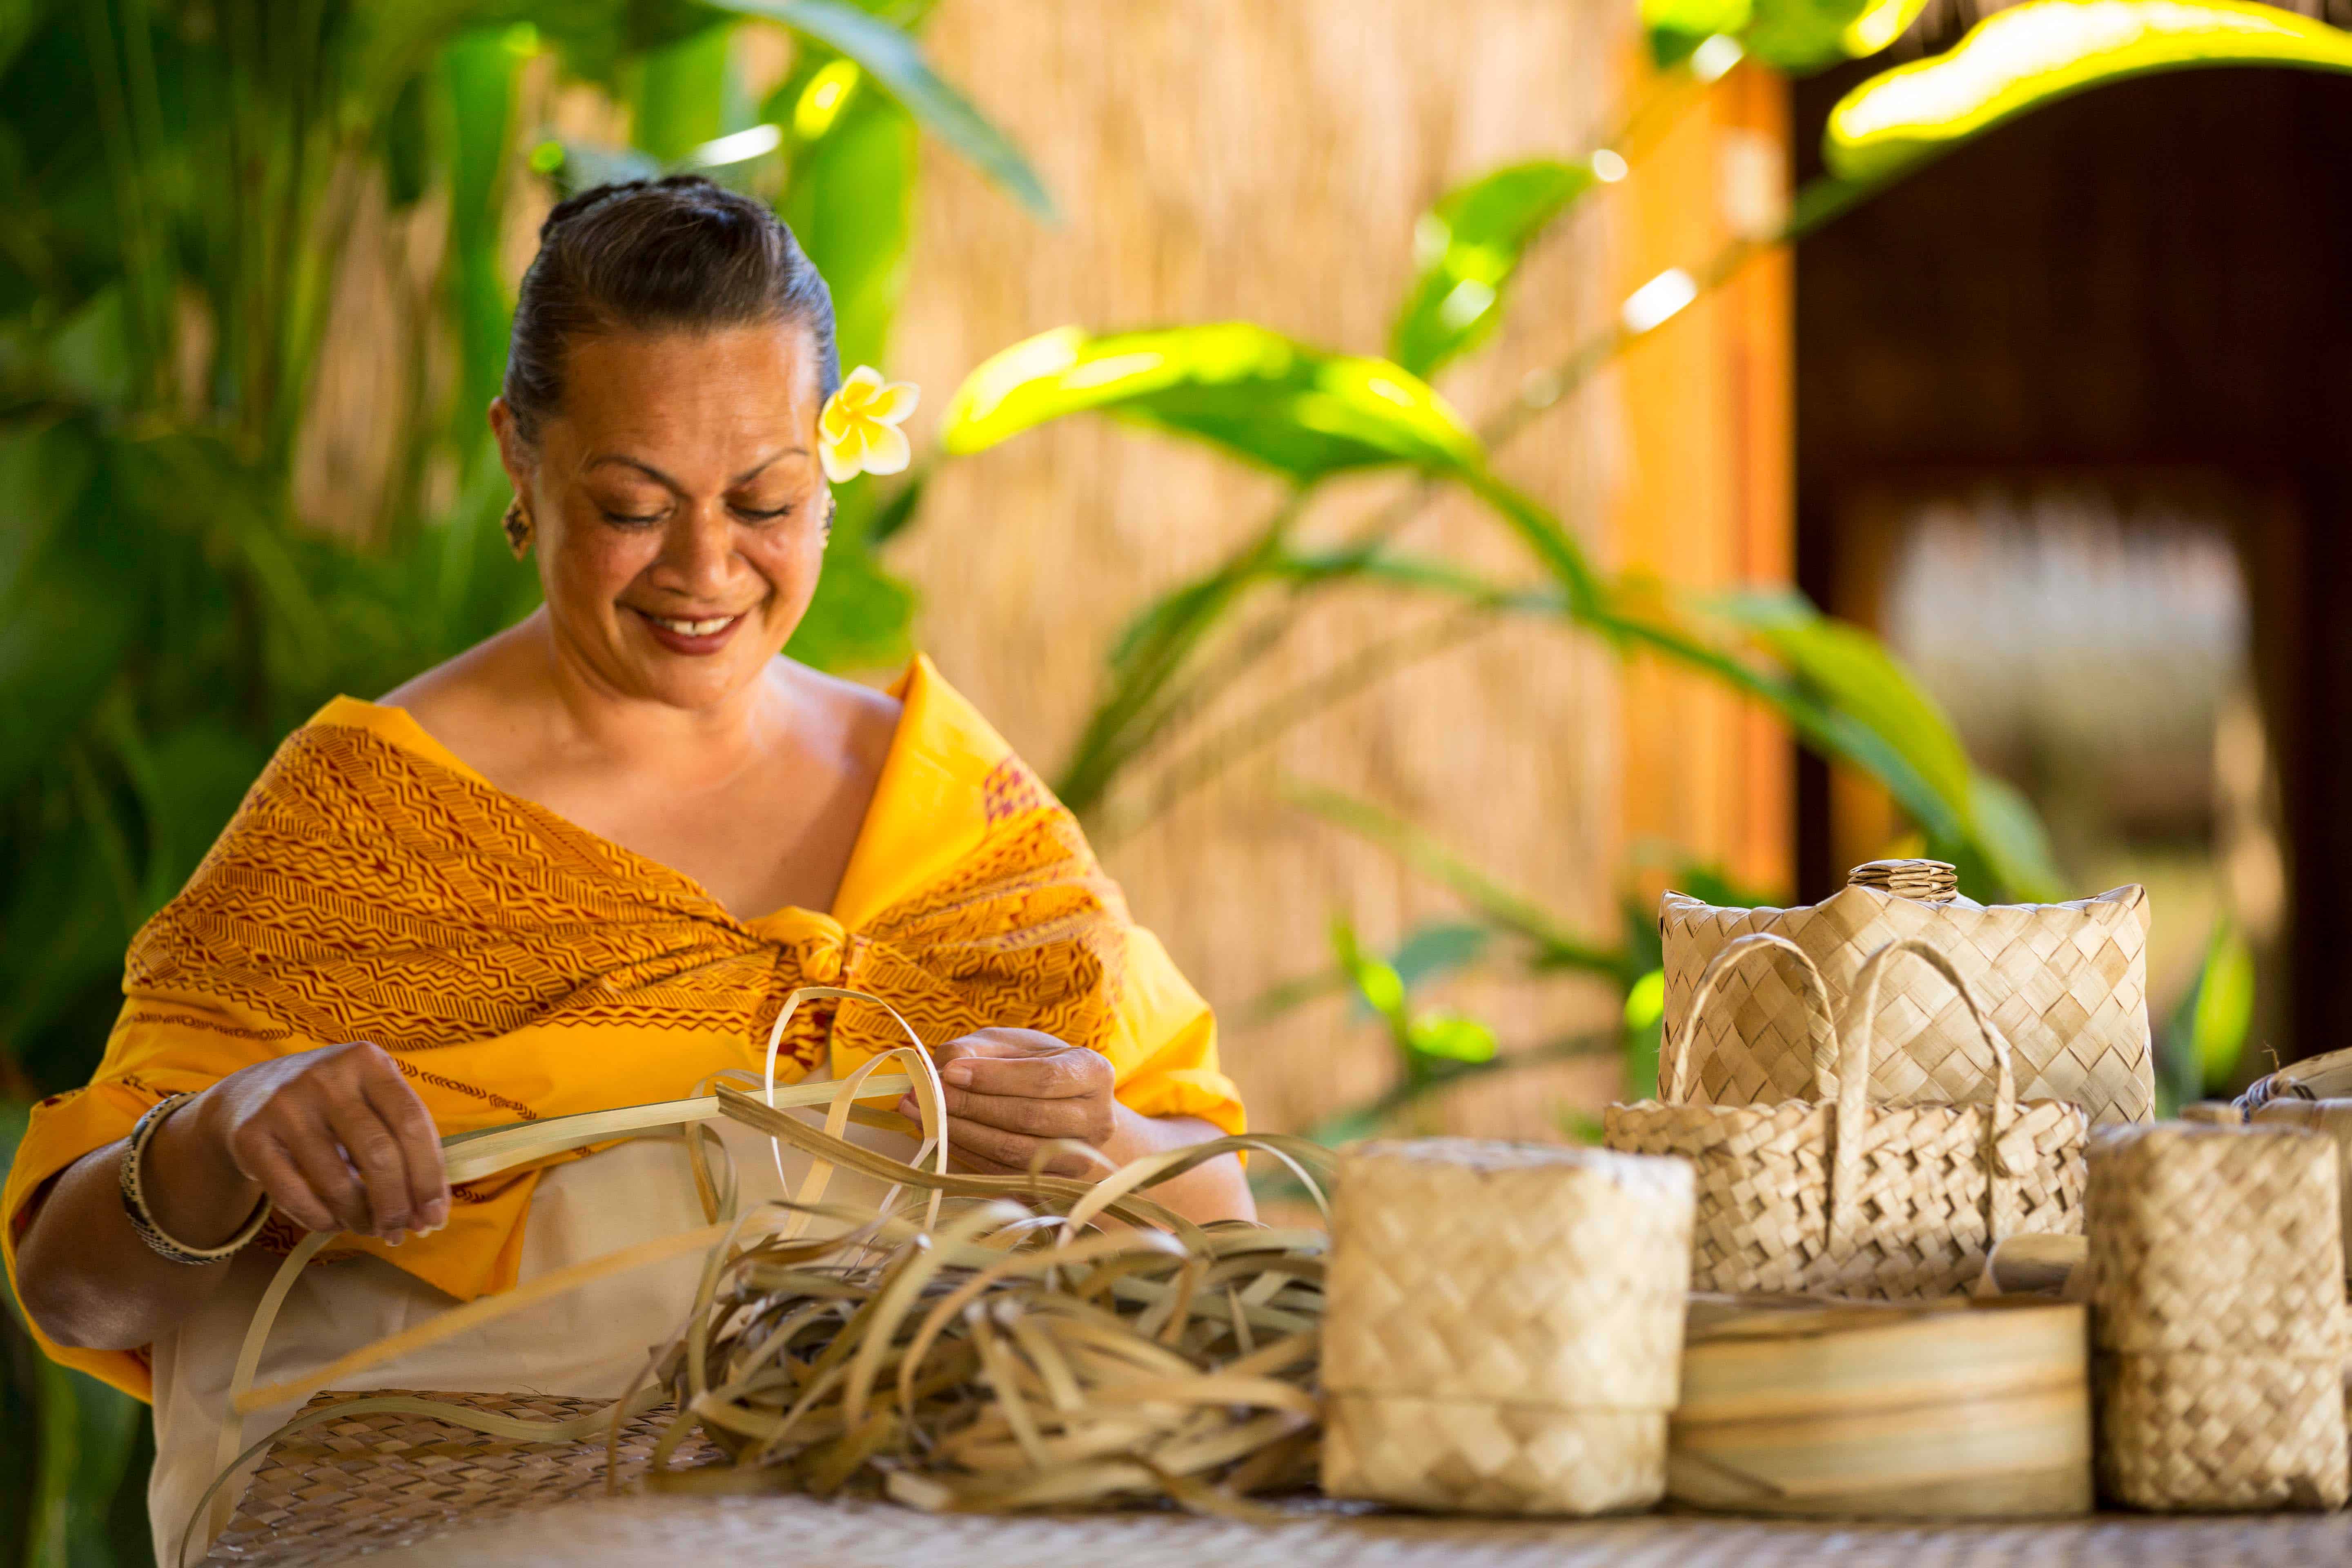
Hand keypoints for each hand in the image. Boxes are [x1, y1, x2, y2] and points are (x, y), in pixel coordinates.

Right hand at [169, 1042, 449, 1242]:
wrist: (248, 1094)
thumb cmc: (331, 1105)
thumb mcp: (370, 1099)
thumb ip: (404, 1142)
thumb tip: (431, 1212)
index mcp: (367, 1061)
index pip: (412, 1122)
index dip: (429, 1176)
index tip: (436, 1216)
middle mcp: (326, 1077)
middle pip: (379, 1154)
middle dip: (396, 1204)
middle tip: (401, 1232)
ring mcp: (285, 1105)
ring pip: (337, 1181)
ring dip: (361, 1218)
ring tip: (370, 1229)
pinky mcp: (250, 1137)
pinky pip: (294, 1195)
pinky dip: (322, 1220)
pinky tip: (335, 1224)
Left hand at [897, 1028, 1117, 1176]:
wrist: (1072, 1115)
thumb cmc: (1037, 1069)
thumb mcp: (1015, 1045)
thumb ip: (982, 1049)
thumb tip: (946, 1066)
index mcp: (1093, 1072)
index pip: (1043, 1078)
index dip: (993, 1077)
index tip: (949, 1071)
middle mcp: (1096, 1119)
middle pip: (1029, 1117)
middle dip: (970, 1107)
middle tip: (922, 1096)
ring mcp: (1079, 1159)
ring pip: (1015, 1152)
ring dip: (961, 1135)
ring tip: (920, 1116)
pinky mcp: (1054, 1187)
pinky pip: (1005, 1177)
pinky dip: (967, 1157)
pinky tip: (940, 1139)